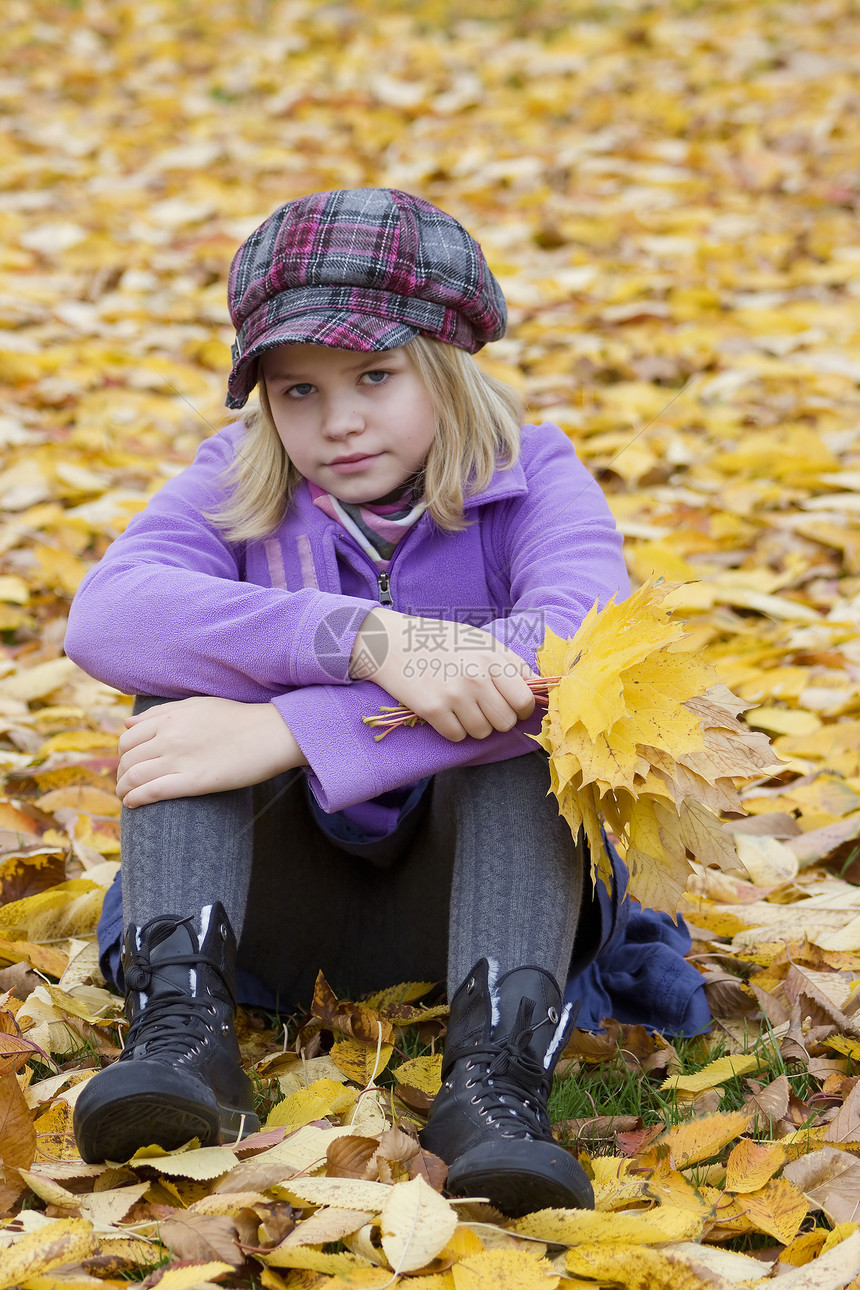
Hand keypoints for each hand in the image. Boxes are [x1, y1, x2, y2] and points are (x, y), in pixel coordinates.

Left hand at [116, 697, 306, 807]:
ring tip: (125, 796)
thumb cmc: (238, 718)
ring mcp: (180, 759)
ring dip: (123, 789)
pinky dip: (135, 799)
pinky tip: (133, 804)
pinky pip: (152, 792)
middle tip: (126, 782)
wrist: (270, 734)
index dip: (123, 754)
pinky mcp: (193, 782)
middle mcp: (169, 737)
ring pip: (134, 776)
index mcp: (169, 717)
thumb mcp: (197, 704)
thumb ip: (161, 712)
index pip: (128, 738)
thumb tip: (127, 724)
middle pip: (128, 759)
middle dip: (121, 773)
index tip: (127, 763)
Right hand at [351, 610, 535, 741]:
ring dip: (476, 726)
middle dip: (498, 719)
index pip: (524, 700)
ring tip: (462, 707)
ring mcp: (454, 695)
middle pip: (506, 721)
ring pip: (483, 732)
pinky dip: (454, 730)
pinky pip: (457, 736)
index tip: (512, 707)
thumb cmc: (440, 640)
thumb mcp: (480, 641)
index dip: (522, 709)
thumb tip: (538, 685)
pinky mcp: (433, 710)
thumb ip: (510, 662)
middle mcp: (476, 677)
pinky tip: (445, 712)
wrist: (392, 643)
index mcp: (492, 657)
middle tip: (484, 708)